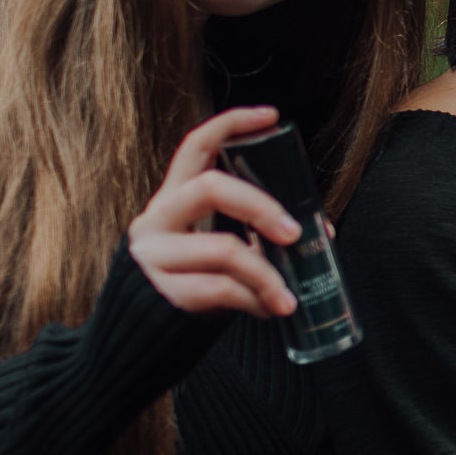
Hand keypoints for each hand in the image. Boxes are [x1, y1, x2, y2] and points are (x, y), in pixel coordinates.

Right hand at [128, 106, 302, 317]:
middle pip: (211, 188)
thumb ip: (249, 230)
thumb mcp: (211, 245)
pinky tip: (269, 309)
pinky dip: (253, 299)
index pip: (196, 146)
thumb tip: (317, 232)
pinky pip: (219, 289)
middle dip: (262, 206)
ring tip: (290, 298)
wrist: (137, 338)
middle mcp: (156, 219)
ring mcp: (155, 255)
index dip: (231, 123)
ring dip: (268, 274)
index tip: (271, 115)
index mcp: (172, 199)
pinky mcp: (164, 292)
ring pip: (223, 248)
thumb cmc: (192, 283)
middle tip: (295, 233)